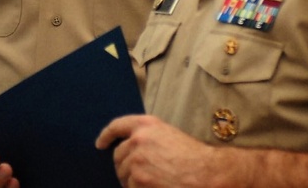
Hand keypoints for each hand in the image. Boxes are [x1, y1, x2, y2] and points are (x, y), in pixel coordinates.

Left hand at [96, 115, 219, 187]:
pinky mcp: (138, 179)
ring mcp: (136, 160)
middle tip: (139, 175)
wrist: (207, 173)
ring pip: (124, 175)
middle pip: (119, 156)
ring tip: (153, 183)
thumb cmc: (193, 157)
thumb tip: (131, 149)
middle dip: (125, 167)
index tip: (100, 144)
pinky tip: (154, 187)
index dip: (106, 136)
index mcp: (146, 125)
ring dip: (133, 182)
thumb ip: (147, 138)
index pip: (117, 126)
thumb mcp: (168, 136)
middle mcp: (138, 139)